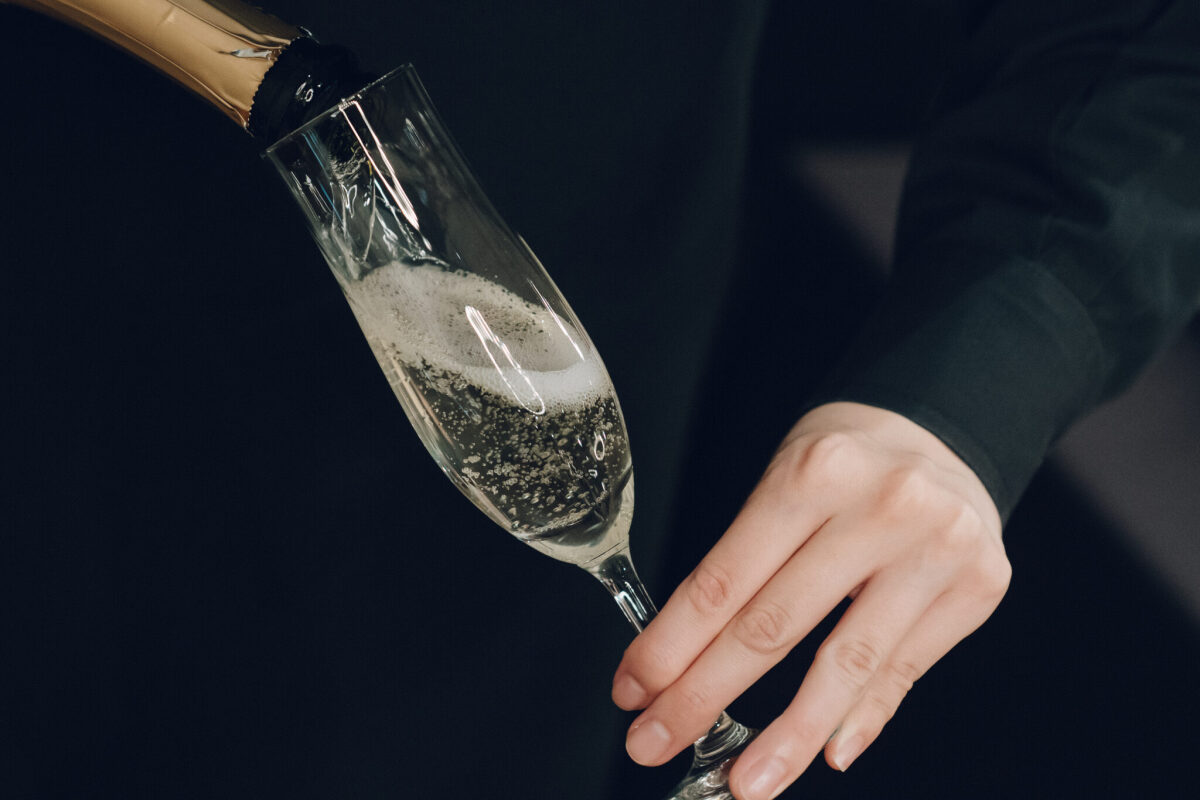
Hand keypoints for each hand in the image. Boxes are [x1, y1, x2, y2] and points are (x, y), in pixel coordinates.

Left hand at [611, 402, 1009, 798]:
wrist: (944, 432)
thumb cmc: (846, 463)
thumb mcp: (786, 481)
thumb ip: (747, 563)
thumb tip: (687, 662)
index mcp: (813, 474)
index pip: (724, 581)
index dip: (670, 645)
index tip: (634, 689)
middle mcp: (880, 508)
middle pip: (773, 627)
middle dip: (705, 696)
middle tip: (657, 741)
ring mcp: (936, 550)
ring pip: (845, 665)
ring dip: (787, 736)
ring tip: (746, 781)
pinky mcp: (977, 588)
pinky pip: (904, 671)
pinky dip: (861, 719)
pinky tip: (827, 752)